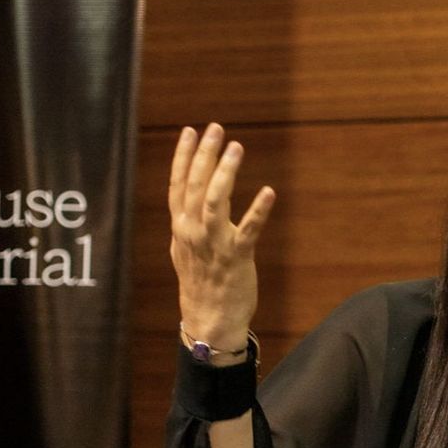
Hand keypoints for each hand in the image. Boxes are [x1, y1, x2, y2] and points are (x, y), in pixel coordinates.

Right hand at [169, 123, 274, 350]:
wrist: (209, 319)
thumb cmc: (201, 283)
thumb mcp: (184, 250)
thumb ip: (185, 225)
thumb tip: (184, 206)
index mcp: (180, 227)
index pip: (178, 184)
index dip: (183, 157)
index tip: (190, 131)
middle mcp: (192, 232)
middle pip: (195, 185)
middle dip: (204, 155)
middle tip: (216, 129)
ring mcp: (213, 244)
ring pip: (215, 201)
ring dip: (225, 173)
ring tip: (236, 148)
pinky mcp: (236, 256)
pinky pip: (248, 230)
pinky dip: (258, 210)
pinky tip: (269, 192)